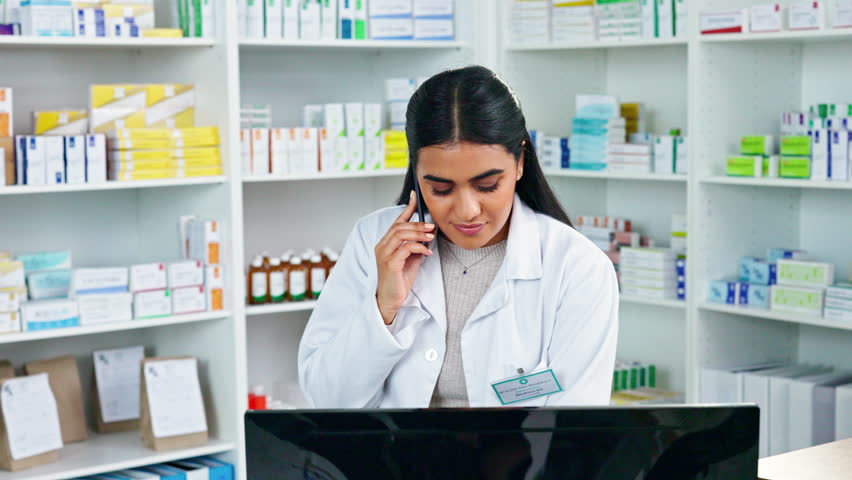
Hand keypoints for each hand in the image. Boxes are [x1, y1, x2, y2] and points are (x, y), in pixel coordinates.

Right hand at [375, 190, 434, 324]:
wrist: (391, 299)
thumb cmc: (399, 280)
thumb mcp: (411, 259)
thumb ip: (416, 246)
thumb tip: (428, 234)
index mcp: (386, 243)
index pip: (396, 221)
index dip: (406, 208)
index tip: (415, 196)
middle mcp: (382, 246)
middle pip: (399, 226)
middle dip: (418, 223)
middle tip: (432, 226)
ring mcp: (384, 254)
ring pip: (401, 234)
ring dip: (419, 233)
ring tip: (431, 236)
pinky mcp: (389, 263)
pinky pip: (405, 248)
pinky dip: (419, 247)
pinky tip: (427, 252)